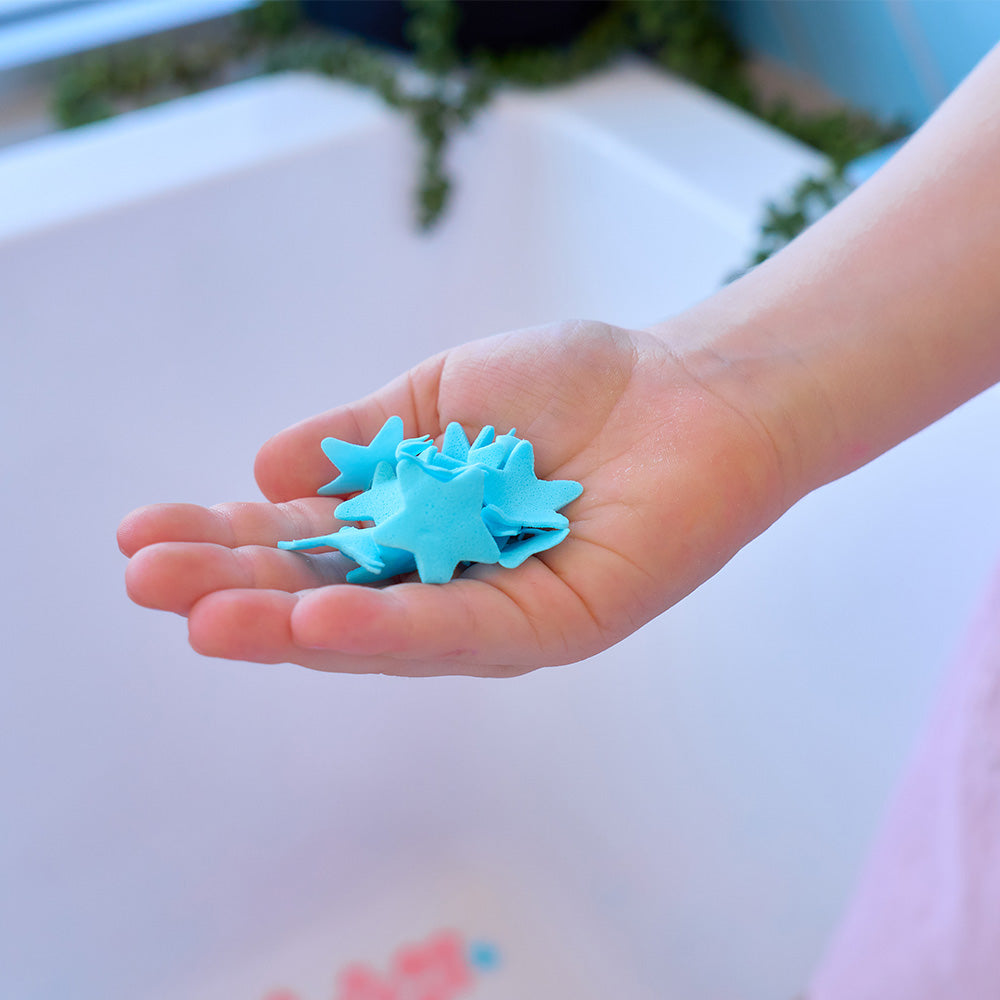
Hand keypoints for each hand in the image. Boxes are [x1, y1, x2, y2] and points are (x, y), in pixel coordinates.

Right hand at [118, 319, 785, 675]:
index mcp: (411, 528)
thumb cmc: (569, 386)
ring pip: (385, 631)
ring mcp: (498, 611)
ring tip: (208, 620)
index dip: (228, 542)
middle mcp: (446, 581)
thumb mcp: (438, 400)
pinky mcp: (558, 623)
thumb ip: (358, 437)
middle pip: (330, 596)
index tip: (147, 534)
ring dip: (294, 625)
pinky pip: (468, 631)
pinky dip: (394, 627)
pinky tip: (323, 621)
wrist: (688, 385)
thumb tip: (260, 466)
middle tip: (149, 585)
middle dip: (239, 590)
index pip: (307, 544)